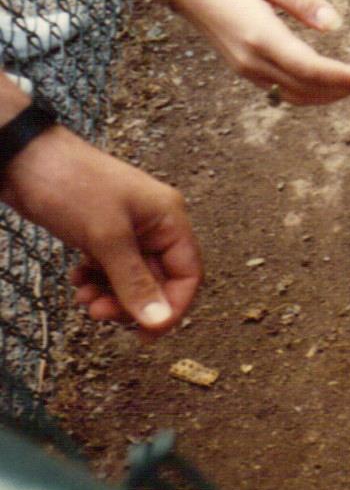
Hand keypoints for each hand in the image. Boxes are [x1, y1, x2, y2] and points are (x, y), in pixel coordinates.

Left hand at [0, 126, 200, 338]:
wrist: (22, 156)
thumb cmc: (70, 183)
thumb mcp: (106, 237)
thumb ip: (134, 282)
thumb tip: (158, 321)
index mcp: (169, 219)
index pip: (187, 274)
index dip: (172, 306)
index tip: (146, 333)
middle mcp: (155, 225)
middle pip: (159, 280)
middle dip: (131, 303)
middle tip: (101, 315)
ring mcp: (128, 229)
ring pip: (132, 278)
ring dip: (111, 295)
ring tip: (84, 300)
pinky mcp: (103, 232)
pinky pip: (111, 268)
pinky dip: (96, 281)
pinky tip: (78, 280)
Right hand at [167, 0, 349, 105]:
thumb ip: (301, 0)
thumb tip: (335, 25)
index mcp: (260, 35)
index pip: (313, 69)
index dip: (349, 79)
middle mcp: (252, 60)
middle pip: (310, 88)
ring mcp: (246, 69)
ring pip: (298, 95)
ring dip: (333, 95)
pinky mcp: (245, 69)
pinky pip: (285, 91)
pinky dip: (313, 92)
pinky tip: (333, 85)